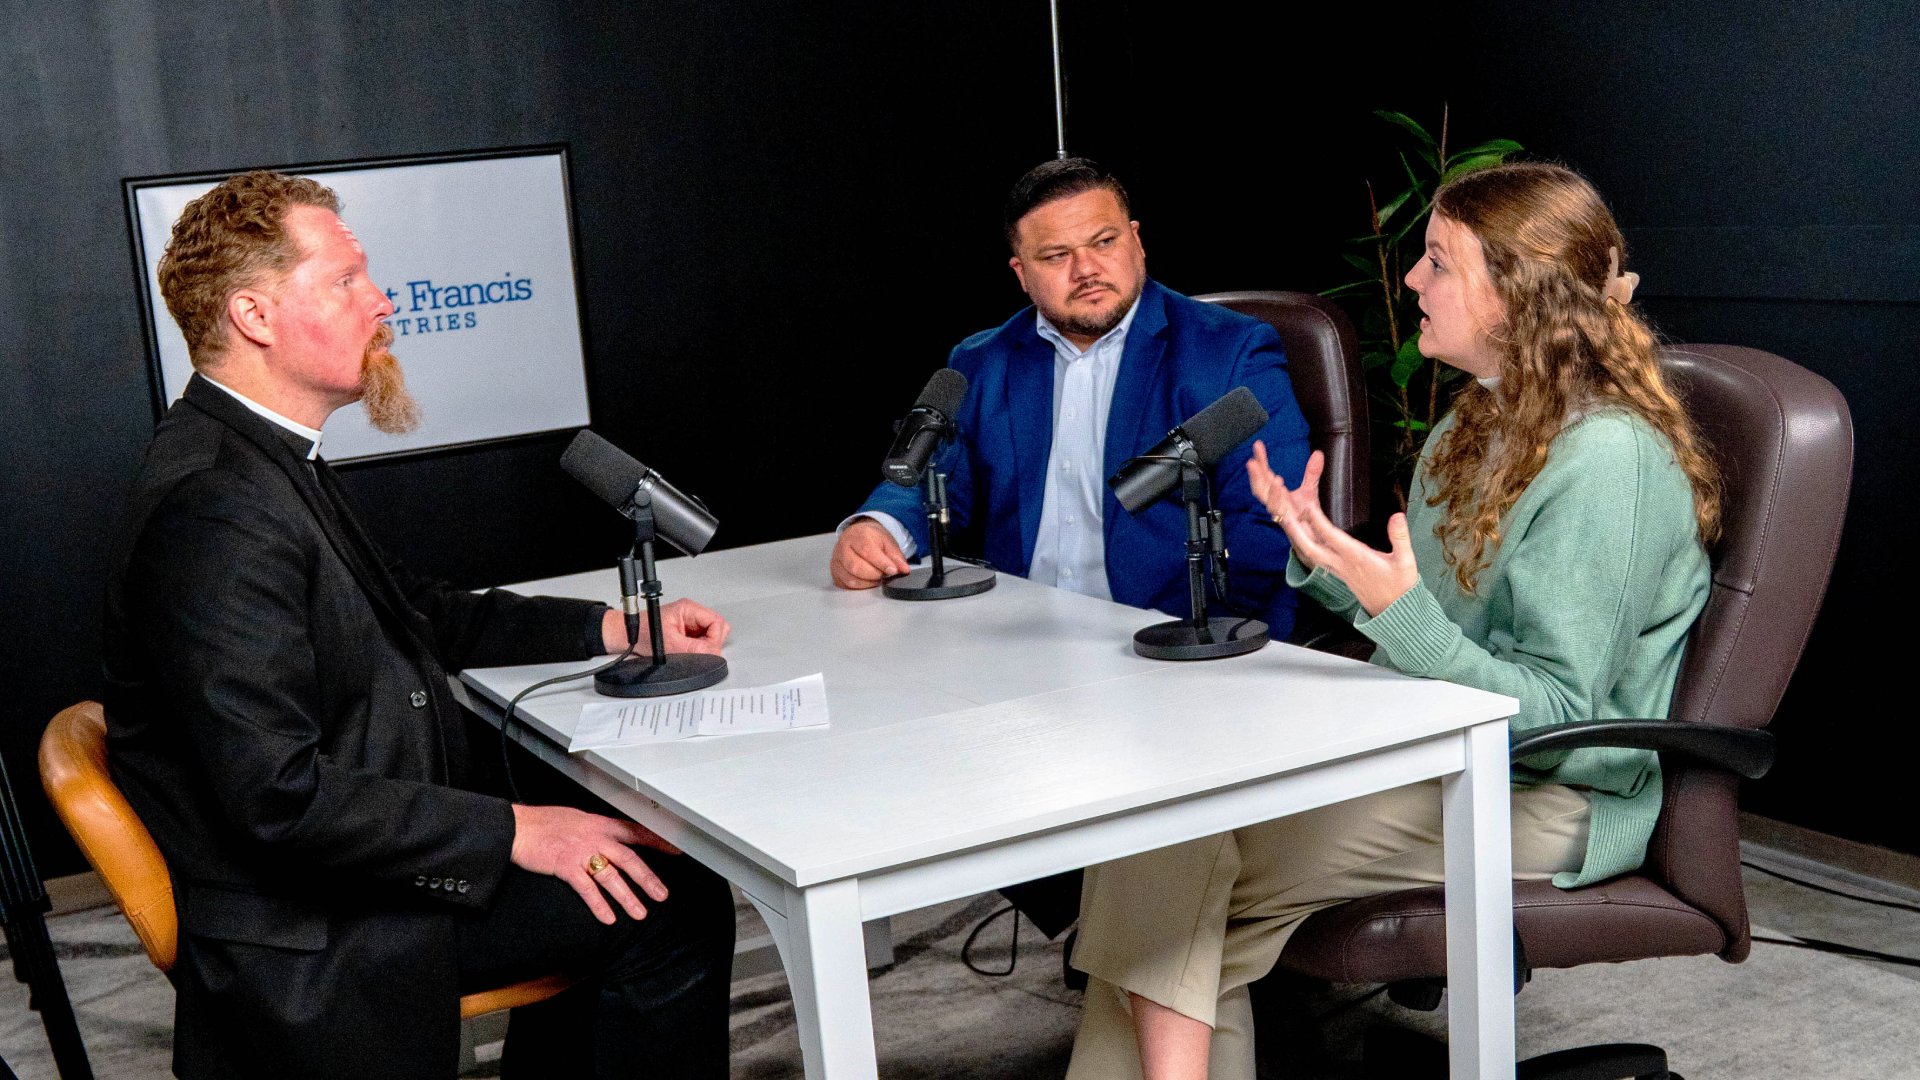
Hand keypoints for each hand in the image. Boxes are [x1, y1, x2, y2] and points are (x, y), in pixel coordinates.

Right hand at [510, 803, 680, 924]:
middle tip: (662, 895)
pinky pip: (587, 889)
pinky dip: (599, 905)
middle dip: (648, 879)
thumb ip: (596, 830)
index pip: (636, 832)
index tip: (675, 850)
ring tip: (640, 914)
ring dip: (627, 898)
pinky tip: (608, 918)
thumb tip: (610, 841)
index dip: (657, 842)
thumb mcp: (577, 819)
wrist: (518, 827)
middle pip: (630, 859)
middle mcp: (595, 837)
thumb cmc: (544, 824)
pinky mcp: (565, 866)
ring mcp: (581, 851)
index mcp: (600, 824)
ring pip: (612, 877)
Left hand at [601, 598, 729, 655]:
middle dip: (711, 644)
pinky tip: (687, 651)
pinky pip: (704, 643)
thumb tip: (711, 654)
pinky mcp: (689, 633)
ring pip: (712, 637)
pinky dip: (699, 650)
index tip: (707, 651)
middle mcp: (692, 614)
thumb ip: (692, 648)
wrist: (629, 637)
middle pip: (718, 629)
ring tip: (689, 650)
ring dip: (705, 647)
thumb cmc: (643, 633)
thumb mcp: (668, 643)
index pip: (717, 622)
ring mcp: (691, 624)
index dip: (714, 639)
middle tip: (696, 651)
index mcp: (688, 609)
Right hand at [830, 518, 909, 588]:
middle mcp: (842, 547)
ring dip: (868, 582)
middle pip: (856, 567)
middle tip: (884, 574)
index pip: (867, 551)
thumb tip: (904, 569)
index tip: (893, 570)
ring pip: (851, 579)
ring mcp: (836, 561)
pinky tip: (868, 580)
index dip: (881, 563)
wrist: (857, 535)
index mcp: (856, 535)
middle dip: (875, 574)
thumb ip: (896, 556)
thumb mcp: (887, 542)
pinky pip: (847, 585)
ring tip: (877, 577)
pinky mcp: (835, 573)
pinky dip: (860, 586)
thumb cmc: (872, 539)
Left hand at [1247, 443, 1418, 615]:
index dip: (1318, 521)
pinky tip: (1303, 535)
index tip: (1306, 504)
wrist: (1395, 613)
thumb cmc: (1401, 587)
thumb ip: (1400, 538)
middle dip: (1296, 530)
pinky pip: (1317, 558)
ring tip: (1287, 519)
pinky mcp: (1338, 574)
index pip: (1332, 537)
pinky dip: (1307, 545)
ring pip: (1311, 553)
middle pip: (1311, 547)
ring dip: (1298, 536)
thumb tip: (1396, 515)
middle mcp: (1342, 565)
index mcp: (1357, 559)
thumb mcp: (1406, 562)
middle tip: (1283, 512)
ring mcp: (1338, 571)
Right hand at [1247, 443, 1324, 568]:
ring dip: (1263, 484)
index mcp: (1277, 494)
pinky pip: (1277, 508)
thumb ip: (1311, 473)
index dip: (1261, 460)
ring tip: (1263, 469)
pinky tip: (1278, 484)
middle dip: (1255, 473)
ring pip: (1264, 498)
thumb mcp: (1309, 491)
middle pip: (1259, 485)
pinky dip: (1276, 495)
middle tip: (1252, 459)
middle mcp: (1274, 502)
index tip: (1258, 445)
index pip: (1265, 474)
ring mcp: (1278, 512)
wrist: (1313, 538)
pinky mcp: (1285, 521)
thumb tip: (1318, 453)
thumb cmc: (1306, 516)